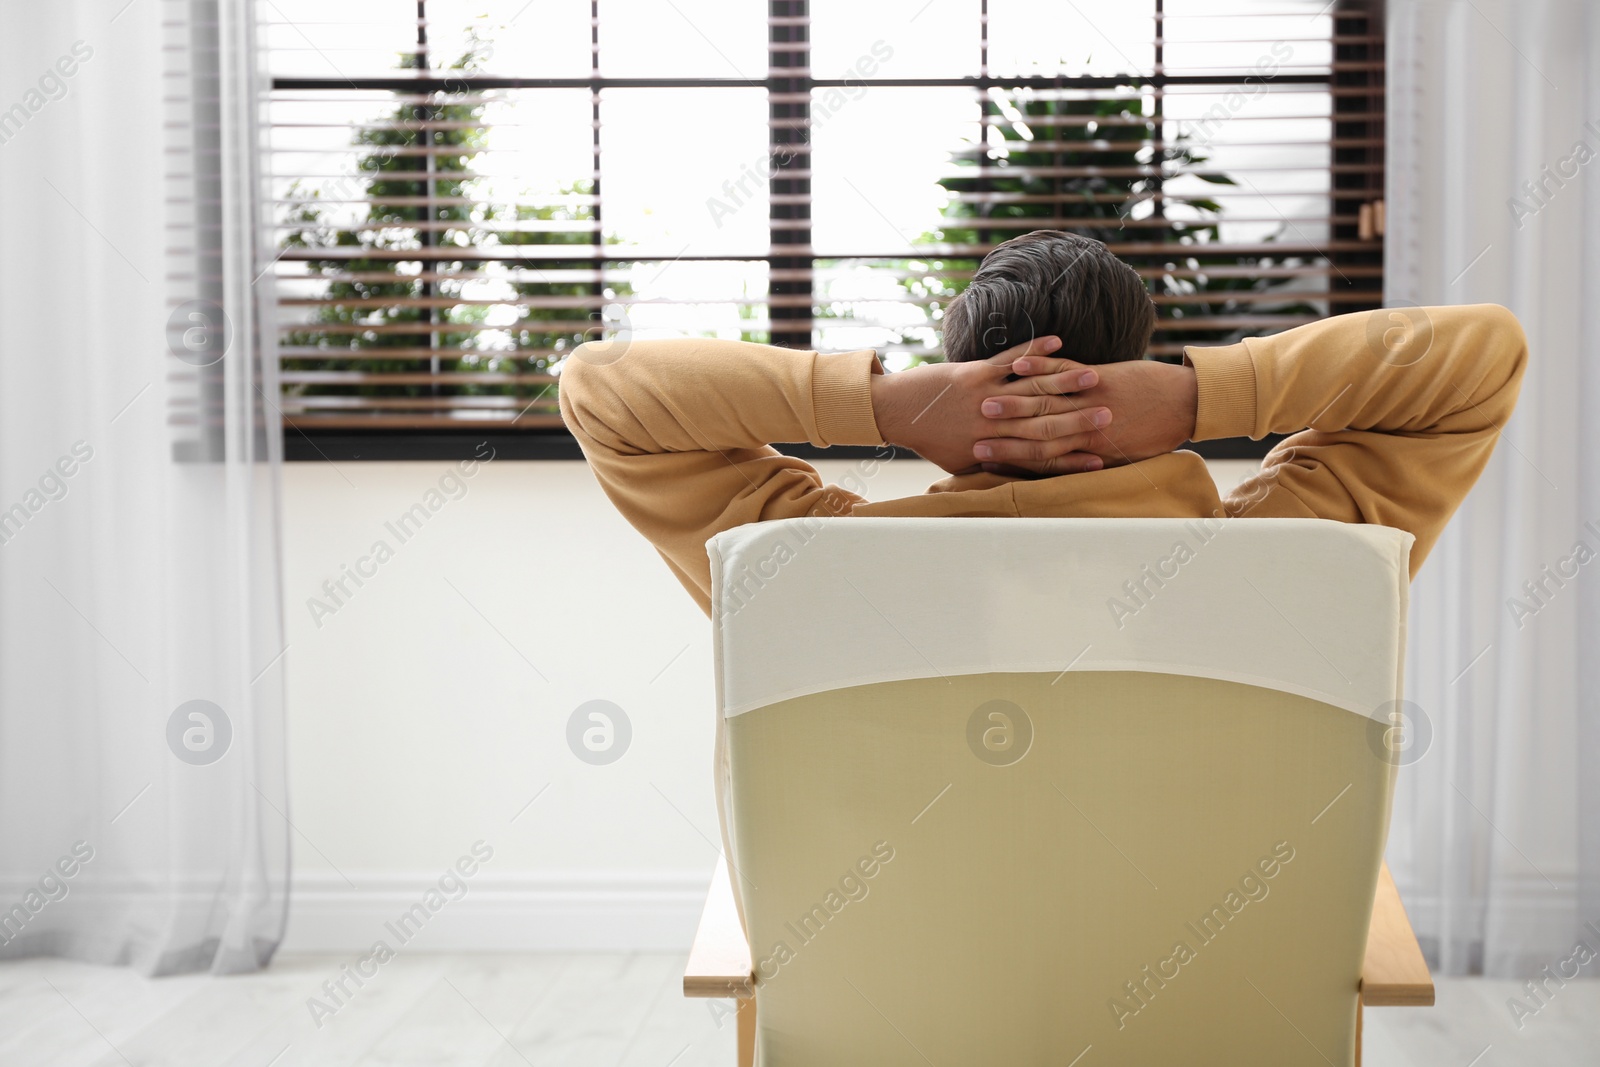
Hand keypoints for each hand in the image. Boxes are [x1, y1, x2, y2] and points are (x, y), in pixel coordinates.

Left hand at [870, 336, 1110, 475]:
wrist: (897, 411)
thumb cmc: (930, 440)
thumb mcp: (960, 463)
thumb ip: (990, 466)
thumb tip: (1016, 474)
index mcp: (993, 448)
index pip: (1040, 456)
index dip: (1072, 458)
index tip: (1101, 457)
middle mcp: (993, 423)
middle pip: (1044, 421)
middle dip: (1079, 419)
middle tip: (1110, 415)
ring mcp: (986, 394)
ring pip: (1033, 388)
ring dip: (1066, 382)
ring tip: (1095, 379)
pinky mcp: (977, 371)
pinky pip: (1011, 359)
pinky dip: (1035, 352)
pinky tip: (1058, 342)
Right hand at [974, 355, 1197, 474]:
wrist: (1190, 405)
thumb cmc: (1160, 431)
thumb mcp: (1127, 456)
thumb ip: (1097, 460)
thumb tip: (1075, 469)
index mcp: (1091, 452)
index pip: (1042, 459)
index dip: (1009, 459)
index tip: (981, 459)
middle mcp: (1086, 429)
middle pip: (1035, 433)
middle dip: (1001, 434)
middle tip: (972, 436)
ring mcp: (1090, 400)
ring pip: (1042, 401)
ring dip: (1011, 401)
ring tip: (982, 402)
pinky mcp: (1098, 376)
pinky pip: (1062, 370)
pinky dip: (1038, 365)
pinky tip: (1016, 366)